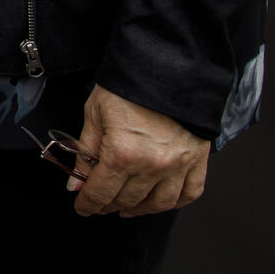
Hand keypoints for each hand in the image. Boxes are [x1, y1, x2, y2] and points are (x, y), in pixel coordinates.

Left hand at [68, 85, 210, 216]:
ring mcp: (178, 166)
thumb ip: (85, 152)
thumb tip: (76, 182)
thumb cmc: (128, 85)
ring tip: (126, 206)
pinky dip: (174, 203)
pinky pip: (189, 194)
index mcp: (123, 153)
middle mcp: (153, 165)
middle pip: (127, 200)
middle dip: (108, 205)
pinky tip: (159, 200)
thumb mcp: (95, 113)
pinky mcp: (197, 160)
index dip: (88, 203)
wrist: (166, 65)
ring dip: (139, 209)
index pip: (100, 192)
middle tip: (100, 202)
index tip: (82, 205)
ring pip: (157, 204)